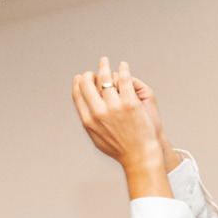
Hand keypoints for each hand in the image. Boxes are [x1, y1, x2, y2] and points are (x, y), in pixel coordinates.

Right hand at [72, 57, 170, 190]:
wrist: (139, 156)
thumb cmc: (120, 149)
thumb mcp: (97, 139)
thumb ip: (89, 124)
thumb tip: (84, 110)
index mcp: (89, 121)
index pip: (78, 95)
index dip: (78, 83)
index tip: (80, 76)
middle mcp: (99, 112)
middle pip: (88, 84)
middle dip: (89, 73)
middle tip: (93, 70)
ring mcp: (115, 107)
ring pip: (105, 78)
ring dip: (104, 66)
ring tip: (104, 61)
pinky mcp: (130, 103)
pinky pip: (124, 79)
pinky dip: (123, 69)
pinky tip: (123, 65)